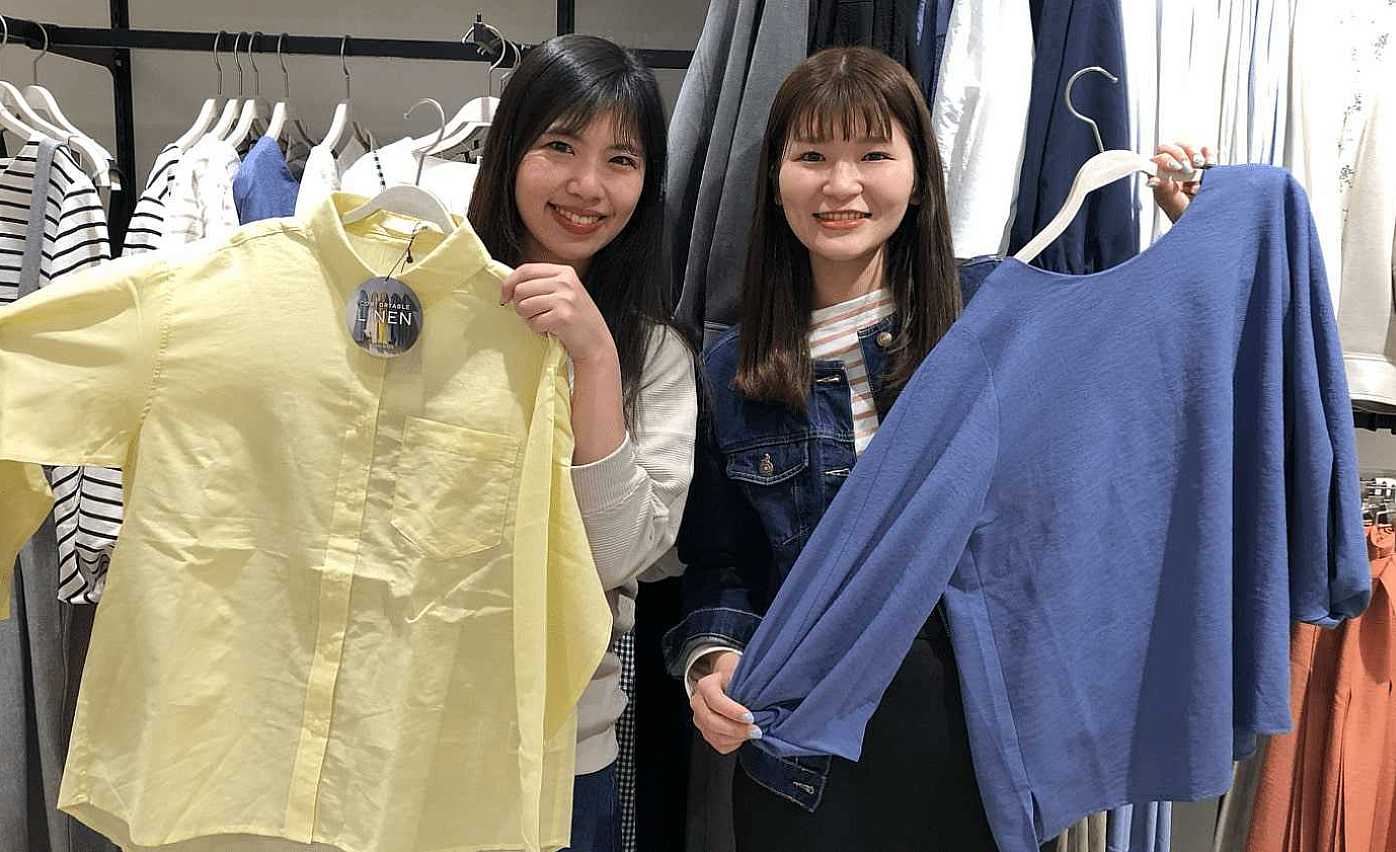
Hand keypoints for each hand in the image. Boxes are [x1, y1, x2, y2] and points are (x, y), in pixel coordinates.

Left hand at [500, 263, 615, 364]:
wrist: (596, 343)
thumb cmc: (575, 320)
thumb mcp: (563, 293)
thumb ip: (541, 285)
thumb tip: (509, 286)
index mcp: (564, 272)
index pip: (525, 269)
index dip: (509, 283)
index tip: (504, 297)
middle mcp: (565, 282)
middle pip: (521, 289)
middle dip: (520, 306)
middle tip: (534, 315)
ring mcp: (565, 298)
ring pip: (524, 306)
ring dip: (529, 319)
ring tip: (545, 322)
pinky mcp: (563, 316)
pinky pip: (533, 322)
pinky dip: (537, 330)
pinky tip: (551, 330)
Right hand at [690, 651, 759, 754]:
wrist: (728, 681)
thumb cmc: (737, 675)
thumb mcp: (741, 670)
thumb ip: (748, 680)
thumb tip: (763, 693)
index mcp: (706, 685)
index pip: (715, 700)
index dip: (732, 711)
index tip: (750, 717)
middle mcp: (698, 703)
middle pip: (711, 721)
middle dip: (736, 729)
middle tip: (756, 731)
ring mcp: (700, 719)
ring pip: (715, 736)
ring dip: (737, 738)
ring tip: (754, 733)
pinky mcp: (706, 732)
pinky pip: (719, 745)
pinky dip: (734, 743)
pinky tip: (744, 736)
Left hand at [1148, 142, 1213, 223]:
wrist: (1205, 219)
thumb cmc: (1185, 214)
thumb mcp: (1173, 203)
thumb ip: (1163, 190)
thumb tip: (1152, 179)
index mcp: (1161, 177)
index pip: (1157, 159)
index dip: (1165, 159)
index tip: (1174, 167)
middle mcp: (1173, 169)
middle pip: (1171, 149)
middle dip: (1180, 155)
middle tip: (1187, 168)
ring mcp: (1189, 165)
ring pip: (1187, 147)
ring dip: (1194, 154)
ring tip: (1199, 167)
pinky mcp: (1205, 164)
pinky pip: (1206, 151)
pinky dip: (1209, 154)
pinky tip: (1210, 164)